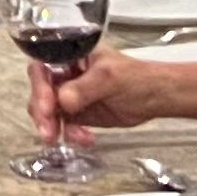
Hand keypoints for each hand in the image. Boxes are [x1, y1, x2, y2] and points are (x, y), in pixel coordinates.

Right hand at [28, 48, 180, 148]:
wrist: (156, 98)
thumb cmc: (137, 77)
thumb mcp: (109, 78)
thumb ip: (84, 87)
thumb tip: (63, 100)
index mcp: (70, 57)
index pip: (43, 68)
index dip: (39, 87)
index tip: (47, 106)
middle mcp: (66, 74)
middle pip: (41, 91)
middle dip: (42, 112)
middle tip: (48, 130)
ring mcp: (71, 95)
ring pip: (48, 112)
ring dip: (52, 127)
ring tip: (61, 138)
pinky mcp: (78, 114)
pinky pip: (63, 126)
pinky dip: (70, 135)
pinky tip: (85, 139)